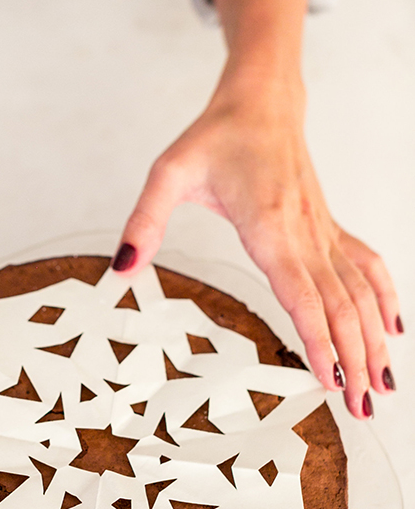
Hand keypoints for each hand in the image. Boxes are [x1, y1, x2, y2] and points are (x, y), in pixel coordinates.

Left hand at [113, 72, 400, 418]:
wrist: (261, 100)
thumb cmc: (216, 136)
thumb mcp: (168, 173)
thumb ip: (143, 223)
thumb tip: (121, 270)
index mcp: (268, 225)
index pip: (301, 293)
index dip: (318, 339)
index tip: (331, 381)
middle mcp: (304, 232)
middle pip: (339, 305)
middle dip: (354, 359)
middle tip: (361, 409)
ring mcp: (321, 230)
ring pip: (360, 292)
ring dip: (374, 340)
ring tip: (384, 386)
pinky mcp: (327, 226)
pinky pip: (366, 265)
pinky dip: (384, 298)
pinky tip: (393, 329)